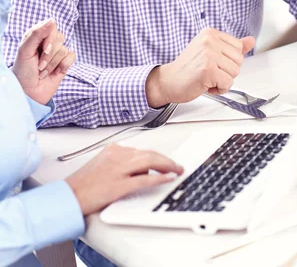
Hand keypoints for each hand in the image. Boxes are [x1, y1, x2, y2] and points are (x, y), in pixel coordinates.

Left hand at [12, 18, 75, 104]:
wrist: (28, 93)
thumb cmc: (23, 72)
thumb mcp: (25, 51)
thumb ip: (37, 34)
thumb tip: (52, 20)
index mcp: (37, 36)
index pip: (51, 26)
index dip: (49, 38)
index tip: (42, 49)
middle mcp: (47, 43)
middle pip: (59, 37)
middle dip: (49, 54)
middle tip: (39, 65)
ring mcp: (57, 53)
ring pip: (64, 49)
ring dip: (52, 64)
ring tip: (43, 72)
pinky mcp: (64, 63)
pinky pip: (72, 56)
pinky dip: (63, 65)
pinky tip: (55, 72)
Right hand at [66, 144, 183, 215]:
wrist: (68, 196)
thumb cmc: (83, 184)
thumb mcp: (102, 164)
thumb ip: (120, 161)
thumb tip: (140, 166)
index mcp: (113, 150)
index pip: (142, 150)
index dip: (157, 156)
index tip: (166, 160)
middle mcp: (117, 156)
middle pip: (149, 153)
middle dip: (166, 159)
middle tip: (177, 165)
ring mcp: (118, 170)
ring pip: (150, 162)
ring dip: (167, 165)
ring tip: (177, 170)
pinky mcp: (119, 185)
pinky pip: (144, 179)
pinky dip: (159, 177)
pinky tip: (168, 178)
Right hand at [145, 28, 255, 106]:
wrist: (168, 81)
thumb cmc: (188, 68)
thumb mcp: (210, 52)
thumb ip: (232, 46)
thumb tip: (251, 40)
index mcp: (210, 33)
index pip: (238, 48)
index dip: (228, 61)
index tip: (212, 62)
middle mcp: (209, 40)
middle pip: (239, 60)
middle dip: (227, 71)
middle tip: (209, 71)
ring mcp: (208, 54)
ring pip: (235, 72)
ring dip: (223, 81)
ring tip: (207, 78)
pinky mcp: (208, 70)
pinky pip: (227, 83)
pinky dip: (219, 89)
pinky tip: (205, 84)